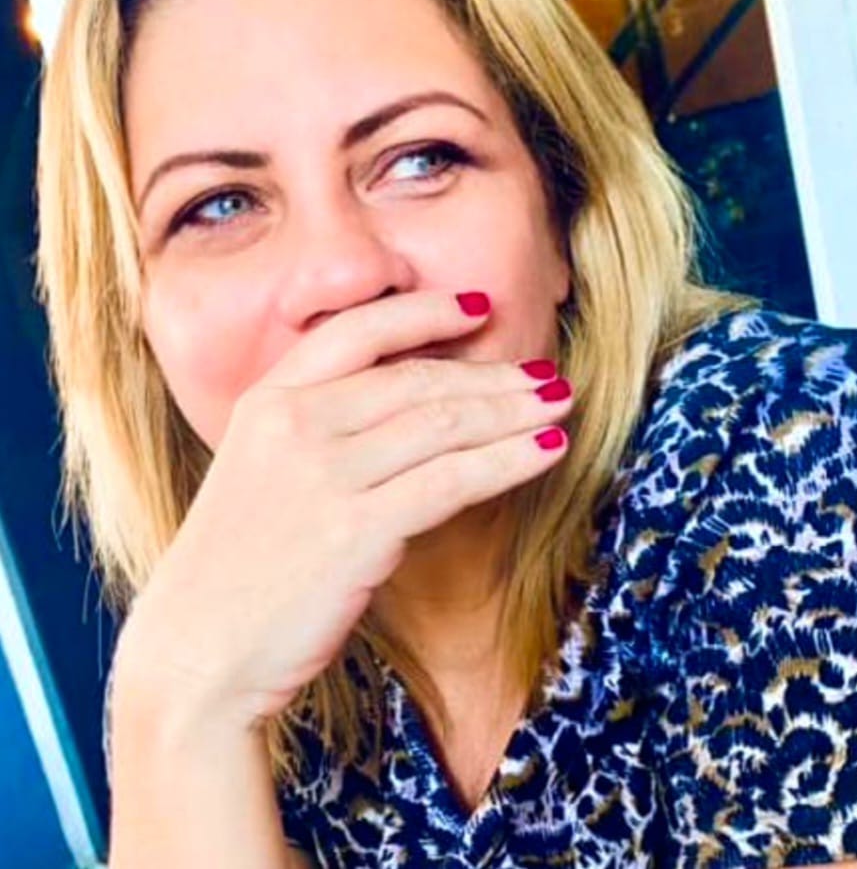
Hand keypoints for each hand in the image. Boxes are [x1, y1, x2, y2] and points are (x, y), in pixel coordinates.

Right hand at [116, 291, 573, 730]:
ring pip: (443, 423)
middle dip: (491, 373)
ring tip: (559, 402)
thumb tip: (411, 410)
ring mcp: (325, 474)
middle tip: (543, 373)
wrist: (199, 648)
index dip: (424, 312)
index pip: (359, 331)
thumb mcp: (264, 471)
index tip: (477, 306)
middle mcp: (295, 422)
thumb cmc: (237, 565)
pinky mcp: (357, 528)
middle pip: (416, 378)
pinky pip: (453, 480)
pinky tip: (548, 449)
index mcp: (269, 400)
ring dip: (513, 410)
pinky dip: (509, 460)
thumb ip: (323, 429)